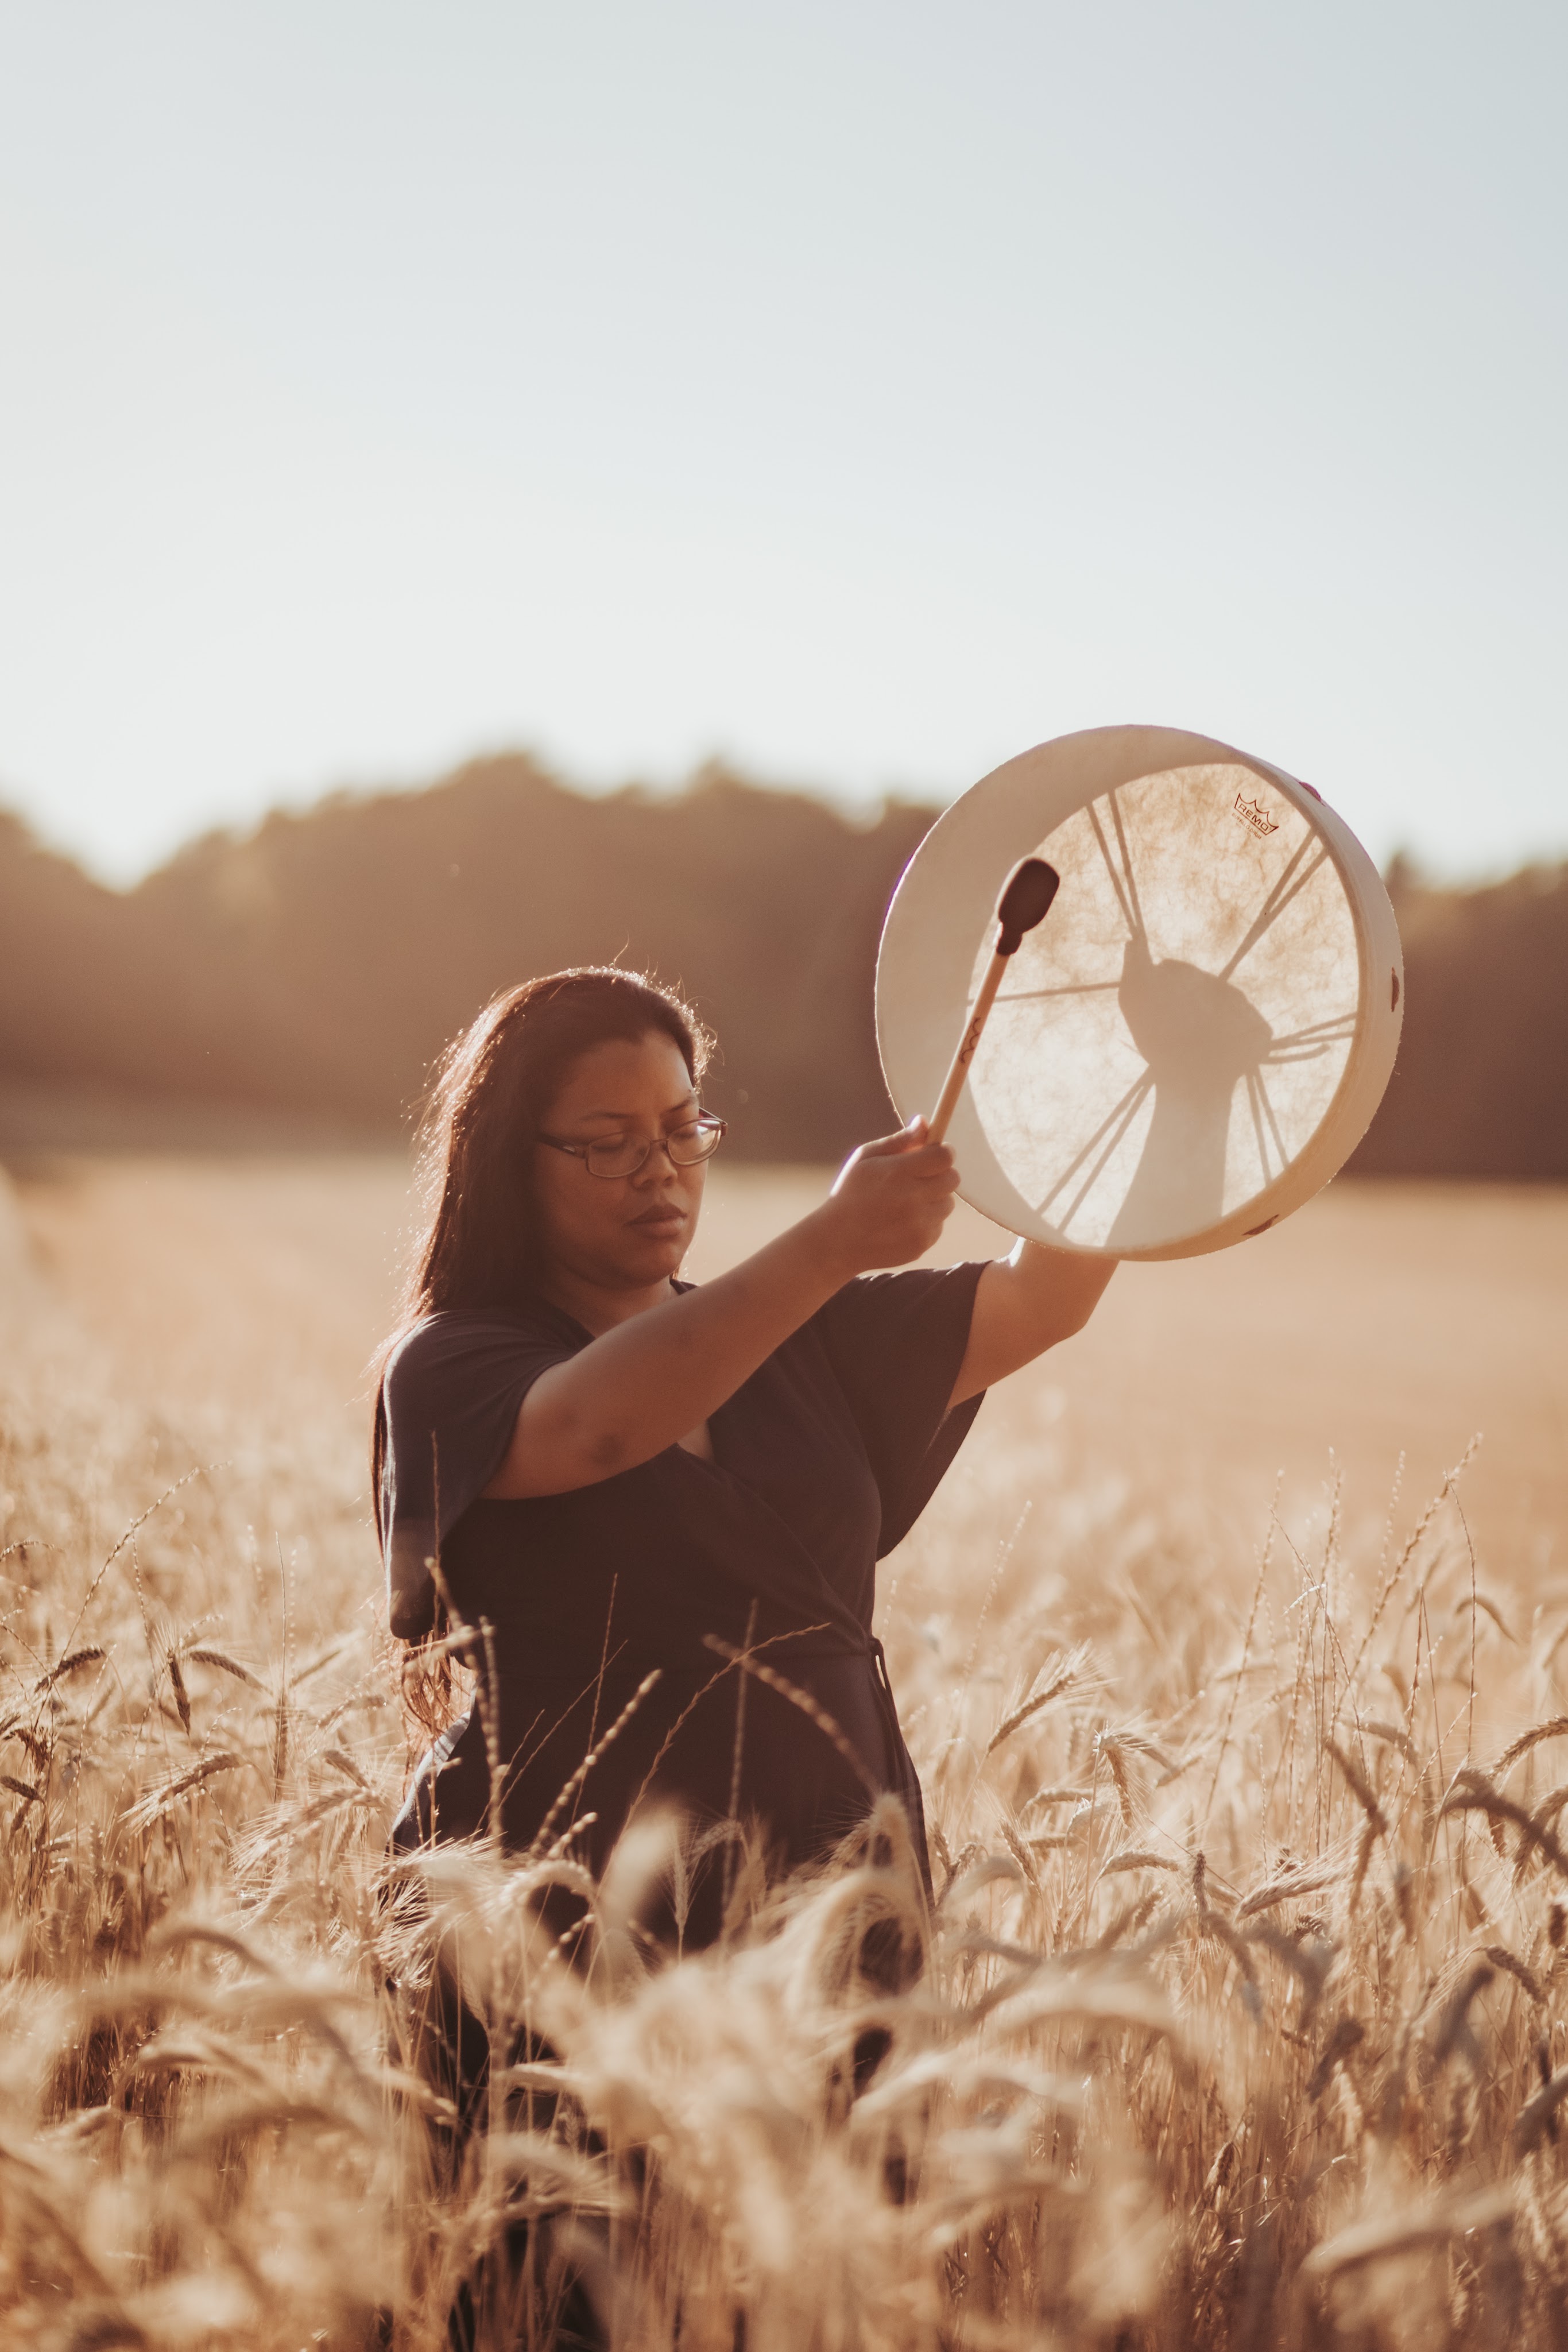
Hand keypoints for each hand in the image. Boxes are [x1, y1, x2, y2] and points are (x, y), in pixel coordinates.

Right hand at [819, 1118, 958, 1274]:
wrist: (836, 1242)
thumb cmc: (850, 1194)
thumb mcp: (866, 1159)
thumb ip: (899, 1140)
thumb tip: (924, 1121)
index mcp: (897, 1172)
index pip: (944, 1156)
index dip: (942, 1152)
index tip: (933, 1154)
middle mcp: (911, 1198)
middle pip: (952, 1178)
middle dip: (940, 1175)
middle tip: (919, 1178)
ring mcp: (919, 1224)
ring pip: (947, 1203)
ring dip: (934, 1200)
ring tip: (906, 1203)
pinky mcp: (922, 1243)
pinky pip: (938, 1225)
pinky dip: (926, 1222)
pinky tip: (902, 1223)